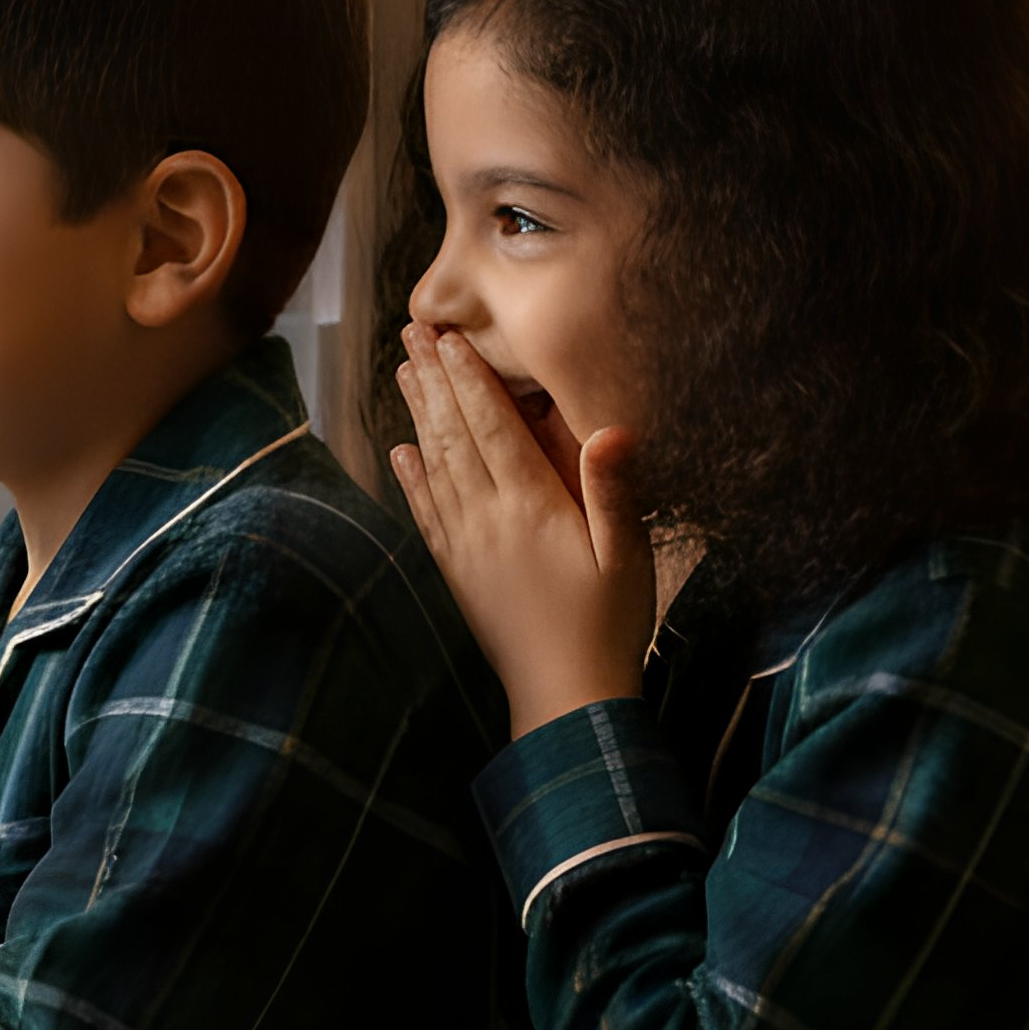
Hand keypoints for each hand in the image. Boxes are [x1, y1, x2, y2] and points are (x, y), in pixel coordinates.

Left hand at [389, 322, 657, 735]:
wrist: (565, 697)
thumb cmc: (609, 625)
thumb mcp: (626, 555)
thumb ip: (612, 489)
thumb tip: (610, 427)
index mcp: (530, 508)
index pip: (492, 427)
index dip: (469, 379)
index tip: (449, 337)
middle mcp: (487, 519)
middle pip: (453, 435)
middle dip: (433, 379)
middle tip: (411, 332)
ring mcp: (466, 546)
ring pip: (434, 465)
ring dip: (418, 415)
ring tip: (403, 371)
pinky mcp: (457, 572)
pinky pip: (427, 513)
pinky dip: (411, 477)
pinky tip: (402, 452)